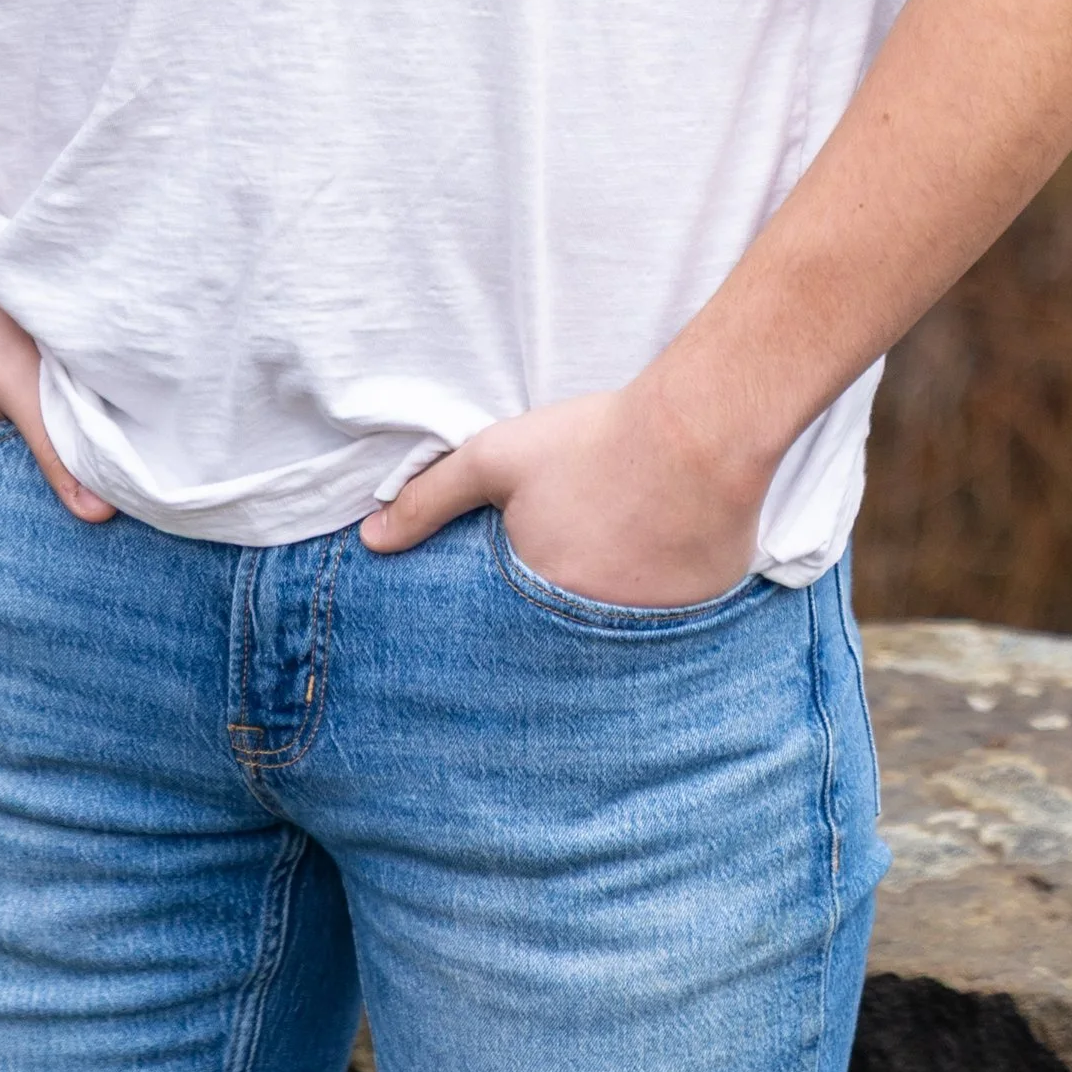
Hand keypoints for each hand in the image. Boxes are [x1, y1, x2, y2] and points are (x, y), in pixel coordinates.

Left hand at [357, 377, 761, 606]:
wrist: (699, 433)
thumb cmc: (594, 443)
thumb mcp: (498, 458)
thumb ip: (430, 498)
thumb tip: (371, 540)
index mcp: (542, 604)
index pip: (509, 636)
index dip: (510, 614)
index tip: (519, 589)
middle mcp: (597, 635)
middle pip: (565, 638)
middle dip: (559, 616)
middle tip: (572, 568)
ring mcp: (654, 633)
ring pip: (619, 634)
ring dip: (611, 607)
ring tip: (616, 560)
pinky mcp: (700, 619)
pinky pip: (670, 624)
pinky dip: (661, 601)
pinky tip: (661, 559)